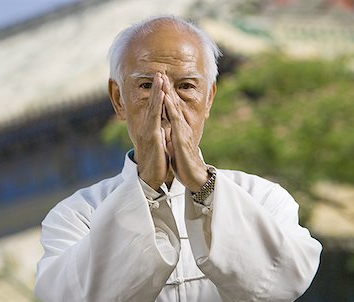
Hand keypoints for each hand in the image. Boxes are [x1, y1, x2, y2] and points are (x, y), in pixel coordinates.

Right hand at [134, 73, 169, 189]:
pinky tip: (161, 95)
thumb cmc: (157, 161)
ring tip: (159, 78)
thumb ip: (160, 132)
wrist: (151, 177)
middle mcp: (146, 127)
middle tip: (159, 72)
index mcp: (150, 128)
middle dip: (156, 87)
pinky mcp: (152, 137)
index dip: (157, 94)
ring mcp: (148, 131)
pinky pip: (155, 118)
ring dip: (156, 92)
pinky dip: (158, 105)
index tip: (161, 80)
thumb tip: (163, 125)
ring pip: (152, 107)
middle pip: (152, 104)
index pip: (154, 108)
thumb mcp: (159, 143)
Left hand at [161, 74, 208, 191]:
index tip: (159, 83)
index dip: (165, 96)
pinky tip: (166, 99)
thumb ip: (172, 138)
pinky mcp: (181, 139)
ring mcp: (182, 132)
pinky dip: (170, 108)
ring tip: (162, 79)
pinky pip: (175, 121)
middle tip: (160, 72)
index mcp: (178, 130)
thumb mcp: (175, 147)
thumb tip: (167, 132)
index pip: (170, 109)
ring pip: (174, 108)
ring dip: (168, 93)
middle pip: (173, 104)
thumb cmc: (184, 163)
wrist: (194, 177)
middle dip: (166, 89)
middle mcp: (181, 127)